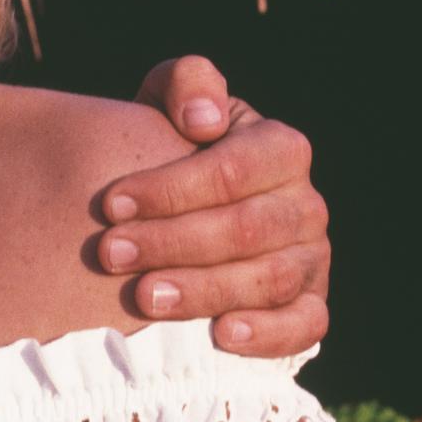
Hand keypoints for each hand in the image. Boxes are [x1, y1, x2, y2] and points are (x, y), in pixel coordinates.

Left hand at [99, 55, 329, 356]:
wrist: (182, 200)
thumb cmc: (171, 143)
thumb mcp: (170, 101)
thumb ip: (185, 83)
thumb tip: (203, 118)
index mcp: (281, 148)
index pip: (231, 171)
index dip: (170, 188)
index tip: (109, 204)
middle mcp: (306, 204)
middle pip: (246, 229)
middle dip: (171, 242)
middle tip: (109, 253)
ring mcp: (313, 257)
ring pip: (270, 279)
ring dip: (203, 291)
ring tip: (143, 298)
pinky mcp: (310, 304)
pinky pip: (306, 325)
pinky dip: (269, 334)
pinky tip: (222, 337)